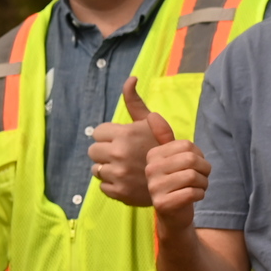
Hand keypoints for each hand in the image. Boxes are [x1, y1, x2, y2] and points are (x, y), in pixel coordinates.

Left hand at [90, 78, 171, 205]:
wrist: (177, 180)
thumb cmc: (160, 147)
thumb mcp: (151, 123)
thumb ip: (135, 102)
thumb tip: (131, 78)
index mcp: (125, 134)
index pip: (97, 133)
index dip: (108, 136)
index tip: (121, 141)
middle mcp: (119, 153)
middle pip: (93, 151)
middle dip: (105, 152)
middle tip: (121, 155)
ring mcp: (118, 174)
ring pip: (96, 169)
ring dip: (107, 169)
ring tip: (124, 168)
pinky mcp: (119, 192)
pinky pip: (102, 186)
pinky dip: (112, 185)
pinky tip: (126, 181)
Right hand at [141, 100, 208, 238]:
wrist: (174, 215)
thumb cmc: (177, 183)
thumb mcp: (172, 158)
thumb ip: (164, 137)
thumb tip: (152, 115)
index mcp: (153, 155)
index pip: (187, 146)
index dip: (199, 156)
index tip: (195, 165)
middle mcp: (150, 169)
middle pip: (191, 160)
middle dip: (204, 170)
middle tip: (201, 178)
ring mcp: (154, 187)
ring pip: (193, 176)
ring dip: (203, 183)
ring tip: (197, 187)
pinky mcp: (162, 204)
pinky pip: (192, 193)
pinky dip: (200, 194)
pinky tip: (194, 197)